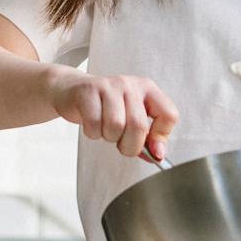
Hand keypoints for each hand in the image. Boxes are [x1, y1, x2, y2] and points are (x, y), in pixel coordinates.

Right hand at [46, 68, 179, 160]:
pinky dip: (93, 133)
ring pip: (116, 125)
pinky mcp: (88, 91)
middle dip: (129, 145)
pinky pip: (94, 124)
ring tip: (105, 129)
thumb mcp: (130, 118)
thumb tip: (157, 155)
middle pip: (138, 125)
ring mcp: (109, 86)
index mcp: (148, 89)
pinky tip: (92, 125)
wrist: (71, 90)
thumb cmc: (105, 107)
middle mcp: (130, 84)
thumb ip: (146, 138)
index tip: (153, 149)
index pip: (169, 115)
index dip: (161, 137)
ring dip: (109, 137)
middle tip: (121, 143)